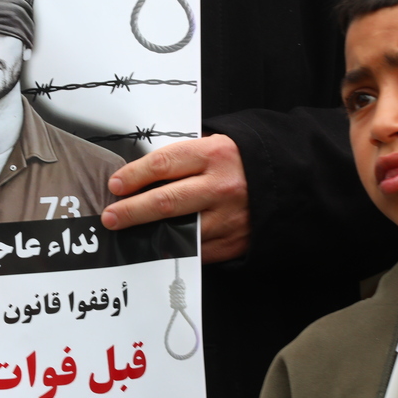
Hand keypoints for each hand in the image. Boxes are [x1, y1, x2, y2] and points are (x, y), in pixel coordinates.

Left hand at [102, 134, 248, 263]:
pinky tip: (159, 245)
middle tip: (111, 218)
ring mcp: (228, 217)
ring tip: (129, 234)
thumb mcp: (215, 147)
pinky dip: (175, 248)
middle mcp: (221, 186)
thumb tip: (140, 178)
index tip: (115, 186)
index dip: (134, 176)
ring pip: (179, 230)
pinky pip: (196, 249)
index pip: (164, 165)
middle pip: (166, 201)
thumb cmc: (241, 163)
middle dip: (132, 211)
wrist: (286, 183)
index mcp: (214, 155)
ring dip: (149, 234)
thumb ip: (183, 160)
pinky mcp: (233, 241)